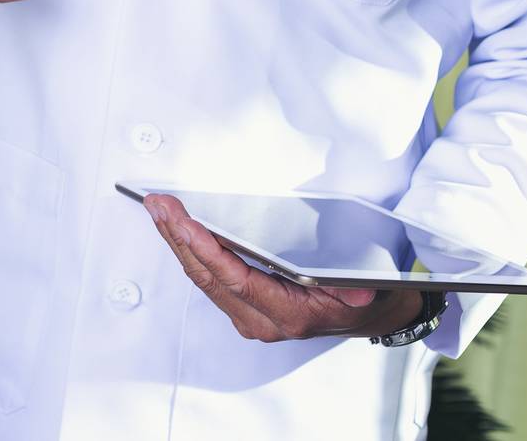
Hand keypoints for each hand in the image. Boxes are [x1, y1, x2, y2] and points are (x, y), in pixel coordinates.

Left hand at [144, 194, 421, 341]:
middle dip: (179, 237)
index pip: (236, 280)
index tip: (185, 224)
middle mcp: (262, 321)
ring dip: (177, 241)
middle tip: (159, 205)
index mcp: (289, 315)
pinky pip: (208, 279)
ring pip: (202, 278)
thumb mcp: (367, 290)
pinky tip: (174, 229)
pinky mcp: (242, 309)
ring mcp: (249, 317)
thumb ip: (354, 291)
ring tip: (158, 209)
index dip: (207, 250)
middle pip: (208, 277)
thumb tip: (356, 292)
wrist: (368, 316)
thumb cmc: (362, 297)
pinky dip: (188, 250)